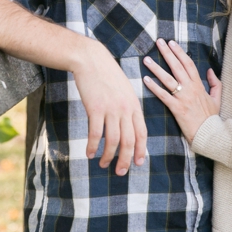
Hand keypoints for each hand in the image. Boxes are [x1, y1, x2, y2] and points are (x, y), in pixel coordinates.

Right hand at [72, 40, 146, 175]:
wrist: (91, 59)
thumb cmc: (107, 75)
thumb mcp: (124, 90)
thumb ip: (128, 107)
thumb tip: (127, 126)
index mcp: (134, 105)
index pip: (142, 132)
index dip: (141, 150)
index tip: (138, 163)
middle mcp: (125, 109)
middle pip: (129, 141)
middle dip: (125, 159)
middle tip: (120, 172)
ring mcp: (111, 109)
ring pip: (112, 140)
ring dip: (108, 156)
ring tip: (103, 164)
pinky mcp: (95, 108)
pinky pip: (95, 133)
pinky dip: (92, 146)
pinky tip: (89, 153)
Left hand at [142, 38, 220, 142]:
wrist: (209, 134)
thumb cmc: (211, 117)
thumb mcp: (217, 98)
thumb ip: (214, 83)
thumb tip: (209, 70)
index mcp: (199, 85)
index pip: (188, 63)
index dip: (179, 52)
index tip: (172, 43)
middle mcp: (190, 88)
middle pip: (177, 67)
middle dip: (167, 53)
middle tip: (158, 42)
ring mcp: (183, 98)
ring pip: (168, 79)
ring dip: (156, 68)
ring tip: (147, 59)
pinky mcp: (176, 108)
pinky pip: (163, 95)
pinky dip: (154, 87)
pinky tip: (146, 79)